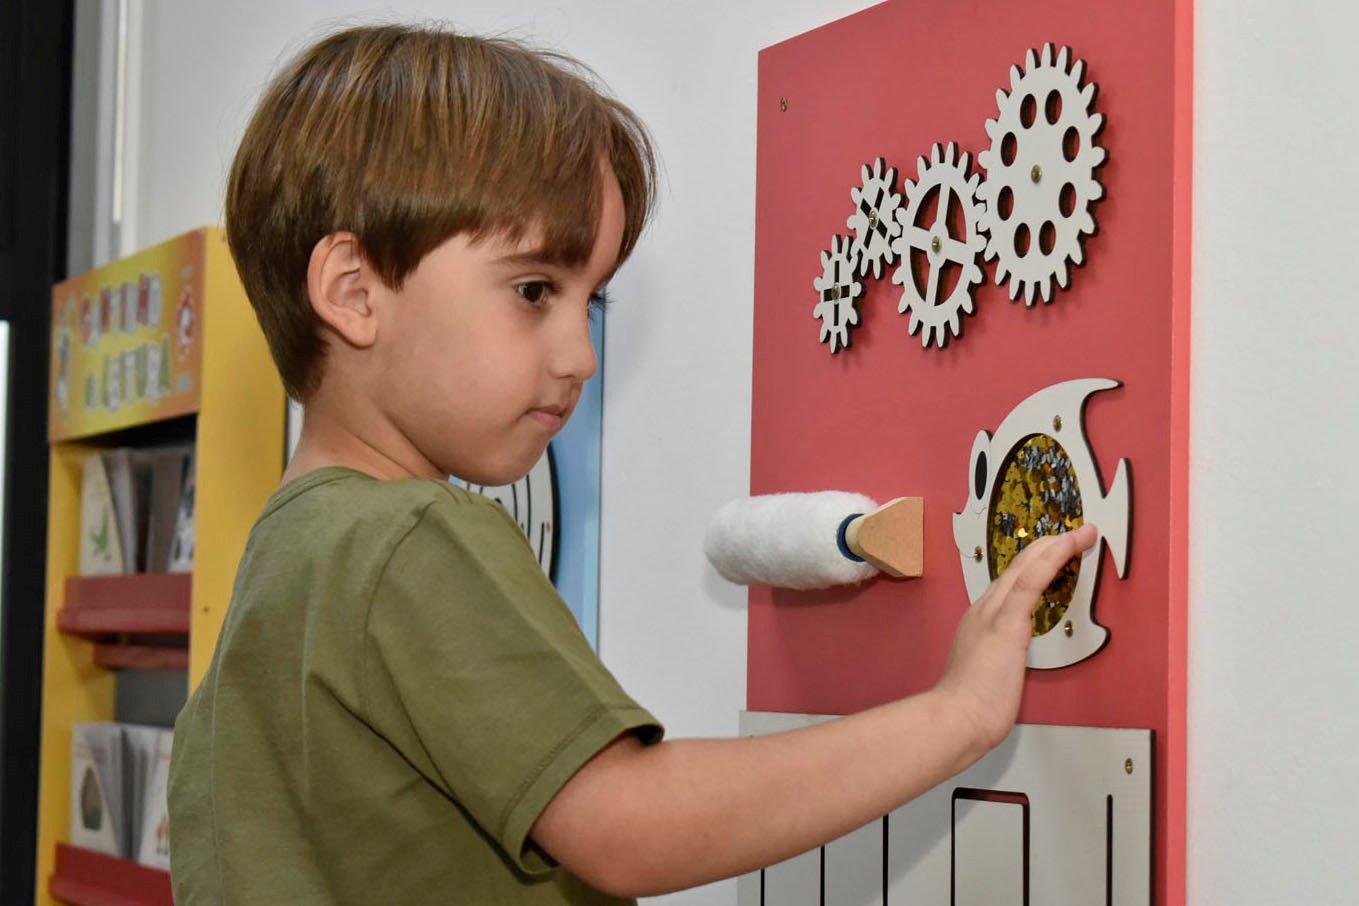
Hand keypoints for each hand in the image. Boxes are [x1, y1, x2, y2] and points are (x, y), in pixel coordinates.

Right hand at [935, 523, 1098, 755]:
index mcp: (979, 622)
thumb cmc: (969, 708)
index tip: (1051, 556)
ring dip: (1054, 547)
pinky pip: (1031, 580)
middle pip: (1016, 569)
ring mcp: (994, 614)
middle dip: (1046, 548)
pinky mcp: (1007, 622)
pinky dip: (1052, 558)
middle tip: (1071, 534)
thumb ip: (997, 664)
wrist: (955, 718)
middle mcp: (984, 610)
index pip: (1008, 586)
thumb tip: (1004, 669)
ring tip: (1078, 534)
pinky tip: (1069, 543)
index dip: (1032, 567)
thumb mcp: (985, 677)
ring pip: (1025, 567)